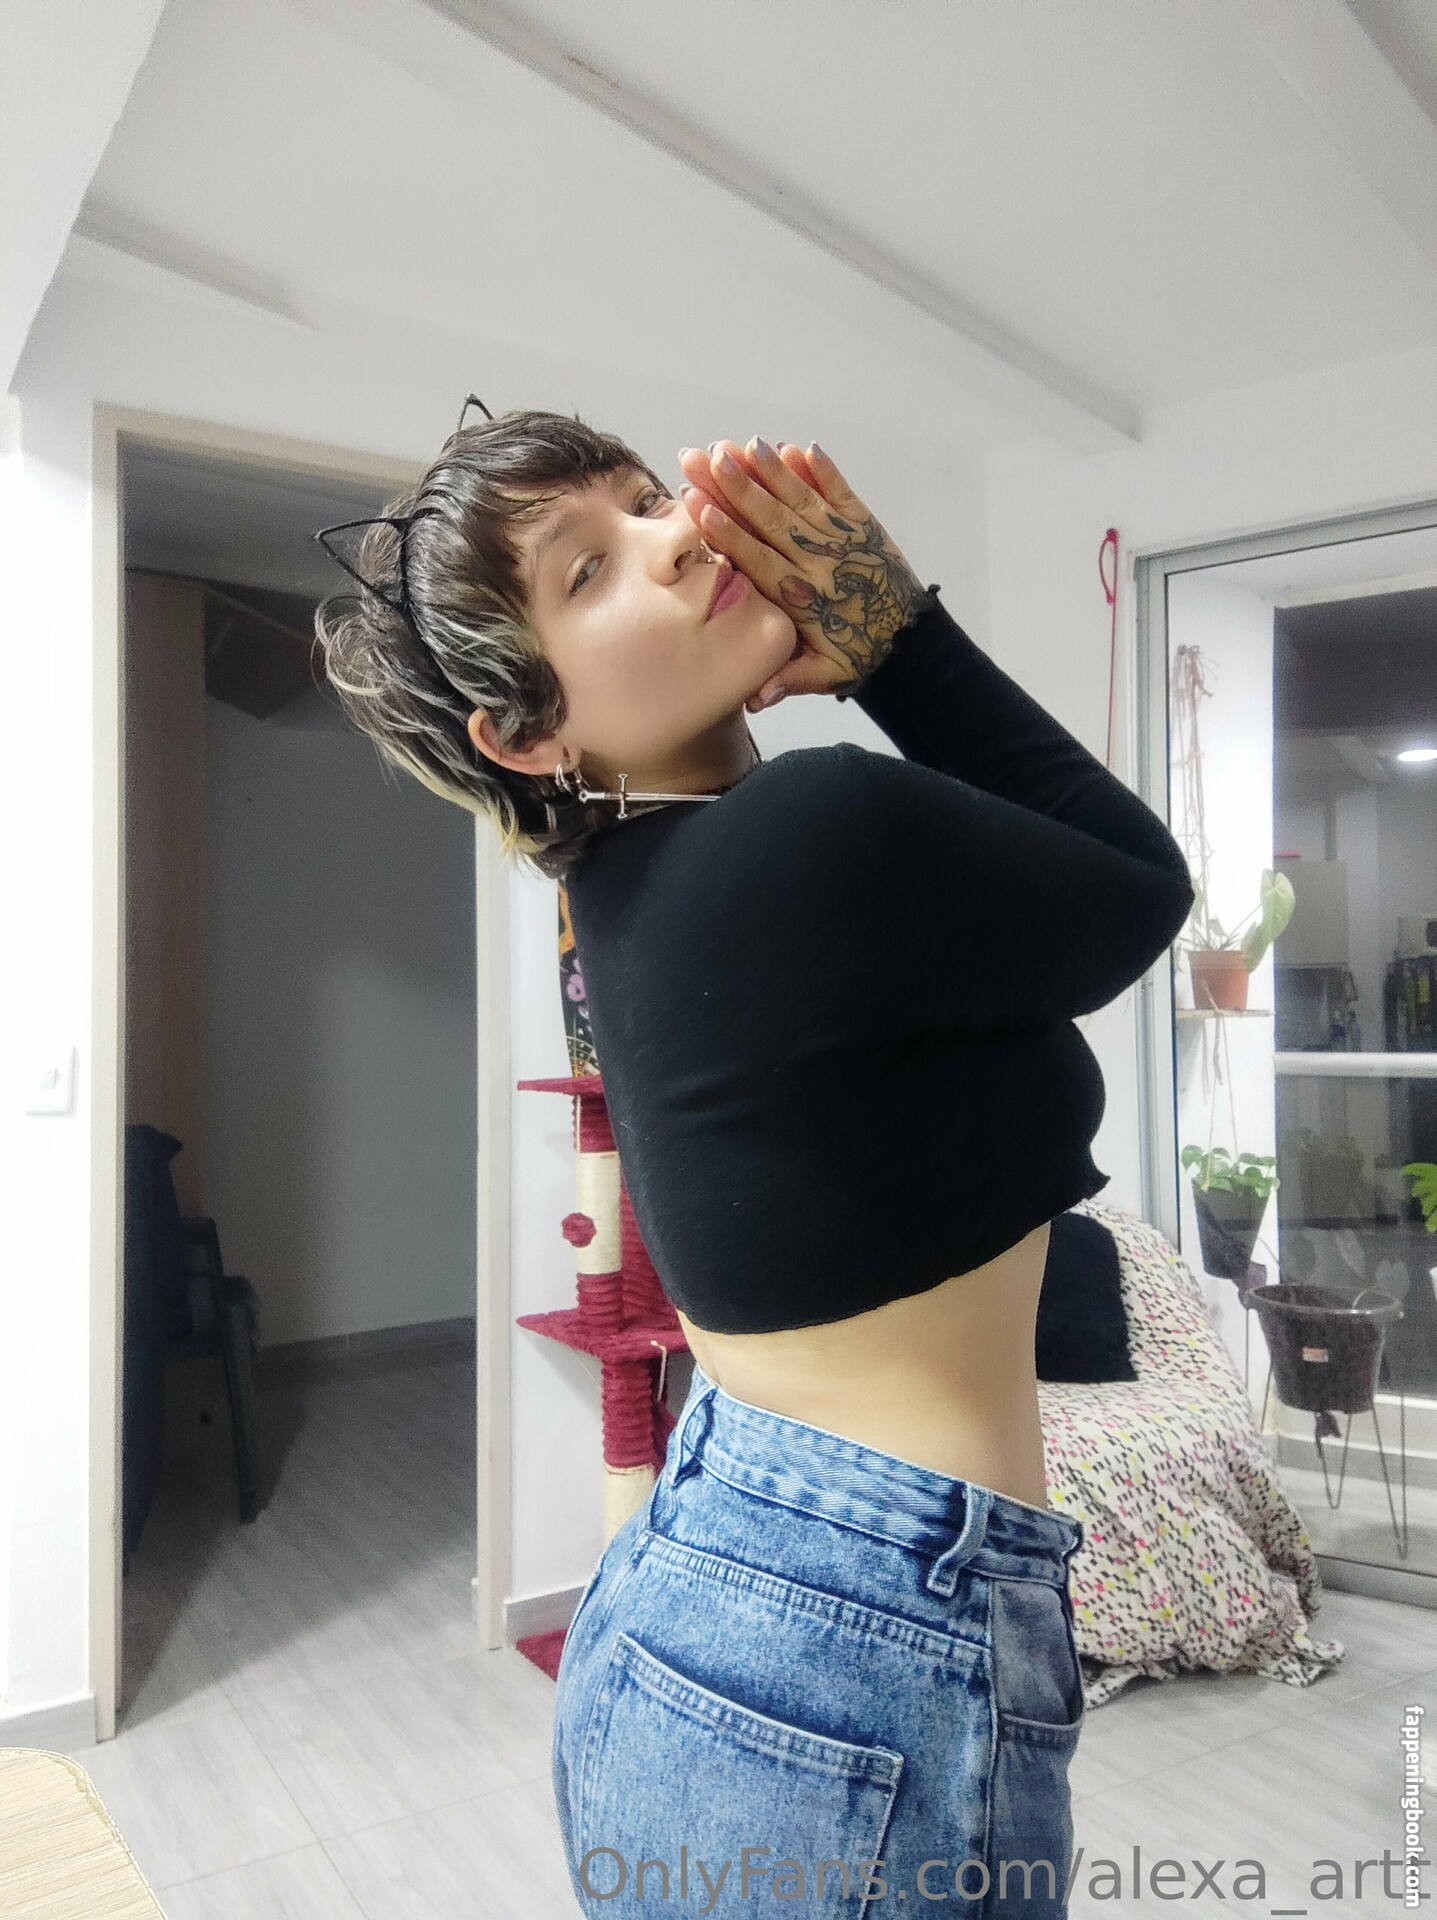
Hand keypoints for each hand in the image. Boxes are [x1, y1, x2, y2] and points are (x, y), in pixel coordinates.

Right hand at [677, 439, 927, 709]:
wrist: (914, 646)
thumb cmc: (858, 659)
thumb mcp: (822, 676)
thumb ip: (787, 680)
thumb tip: (754, 701)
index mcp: (801, 599)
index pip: (757, 559)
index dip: (725, 531)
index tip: (697, 503)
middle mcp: (819, 564)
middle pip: (771, 520)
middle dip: (736, 487)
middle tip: (707, 456)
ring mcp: (844, 541)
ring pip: (802, 501)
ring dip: (772, 471)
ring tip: (743, 445)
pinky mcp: (866, 528)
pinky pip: (842, 494)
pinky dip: (822, 471)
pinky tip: (800, 448)